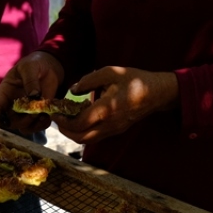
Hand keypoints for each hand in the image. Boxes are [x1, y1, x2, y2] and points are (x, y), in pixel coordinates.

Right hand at [0, 52, 63, 135]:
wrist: (48, 67)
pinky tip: (48, 115)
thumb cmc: (33, 64)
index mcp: (5, 93)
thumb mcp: (29, 67)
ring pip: (24, 127)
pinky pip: (38, 126)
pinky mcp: (38, 114)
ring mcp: (25, 111)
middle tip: (34, 113)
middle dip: (21, 121)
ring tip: (43, 115)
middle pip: (11, 122)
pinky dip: (43, 124)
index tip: (5, 121)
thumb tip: (34, 96)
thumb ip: (30, 80)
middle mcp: (13, 105)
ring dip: (33, 125)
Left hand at [53, 67, 177, 143]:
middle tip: (57, 118)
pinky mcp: (117, 130)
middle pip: (80, 138)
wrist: (157, 93)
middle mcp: (110, 124)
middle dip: (65, 130)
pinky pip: (96, 137)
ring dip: (74, 132)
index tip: (55, 112)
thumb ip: (88, 80)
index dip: (63, 121)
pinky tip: (81, 118)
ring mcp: (114, 130)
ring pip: (88, 140)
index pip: (79, 124)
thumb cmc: (134, 79)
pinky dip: (84, 131)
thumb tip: (72, 90)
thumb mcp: (110, 72)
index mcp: (107, 109)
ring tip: (66, 118)